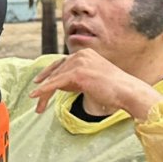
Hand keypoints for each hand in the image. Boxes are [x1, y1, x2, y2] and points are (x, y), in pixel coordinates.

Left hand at [28, 47, 162, 119]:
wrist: (127, 91)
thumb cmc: (113, 89)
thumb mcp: (91, 78)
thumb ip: (76, 78)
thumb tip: (60, 84)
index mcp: (84, 54)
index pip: (61, 63)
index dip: (48, 73)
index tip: (38, 81)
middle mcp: (80, 55)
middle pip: (56, 71)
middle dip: (45, 86)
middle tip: (35, 98)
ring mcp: (79, 63)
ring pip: (55, 78)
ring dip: (44, 93)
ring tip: (38, 107)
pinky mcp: (78, 73)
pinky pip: (56, 83)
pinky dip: (44, 90)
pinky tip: (35, 95)